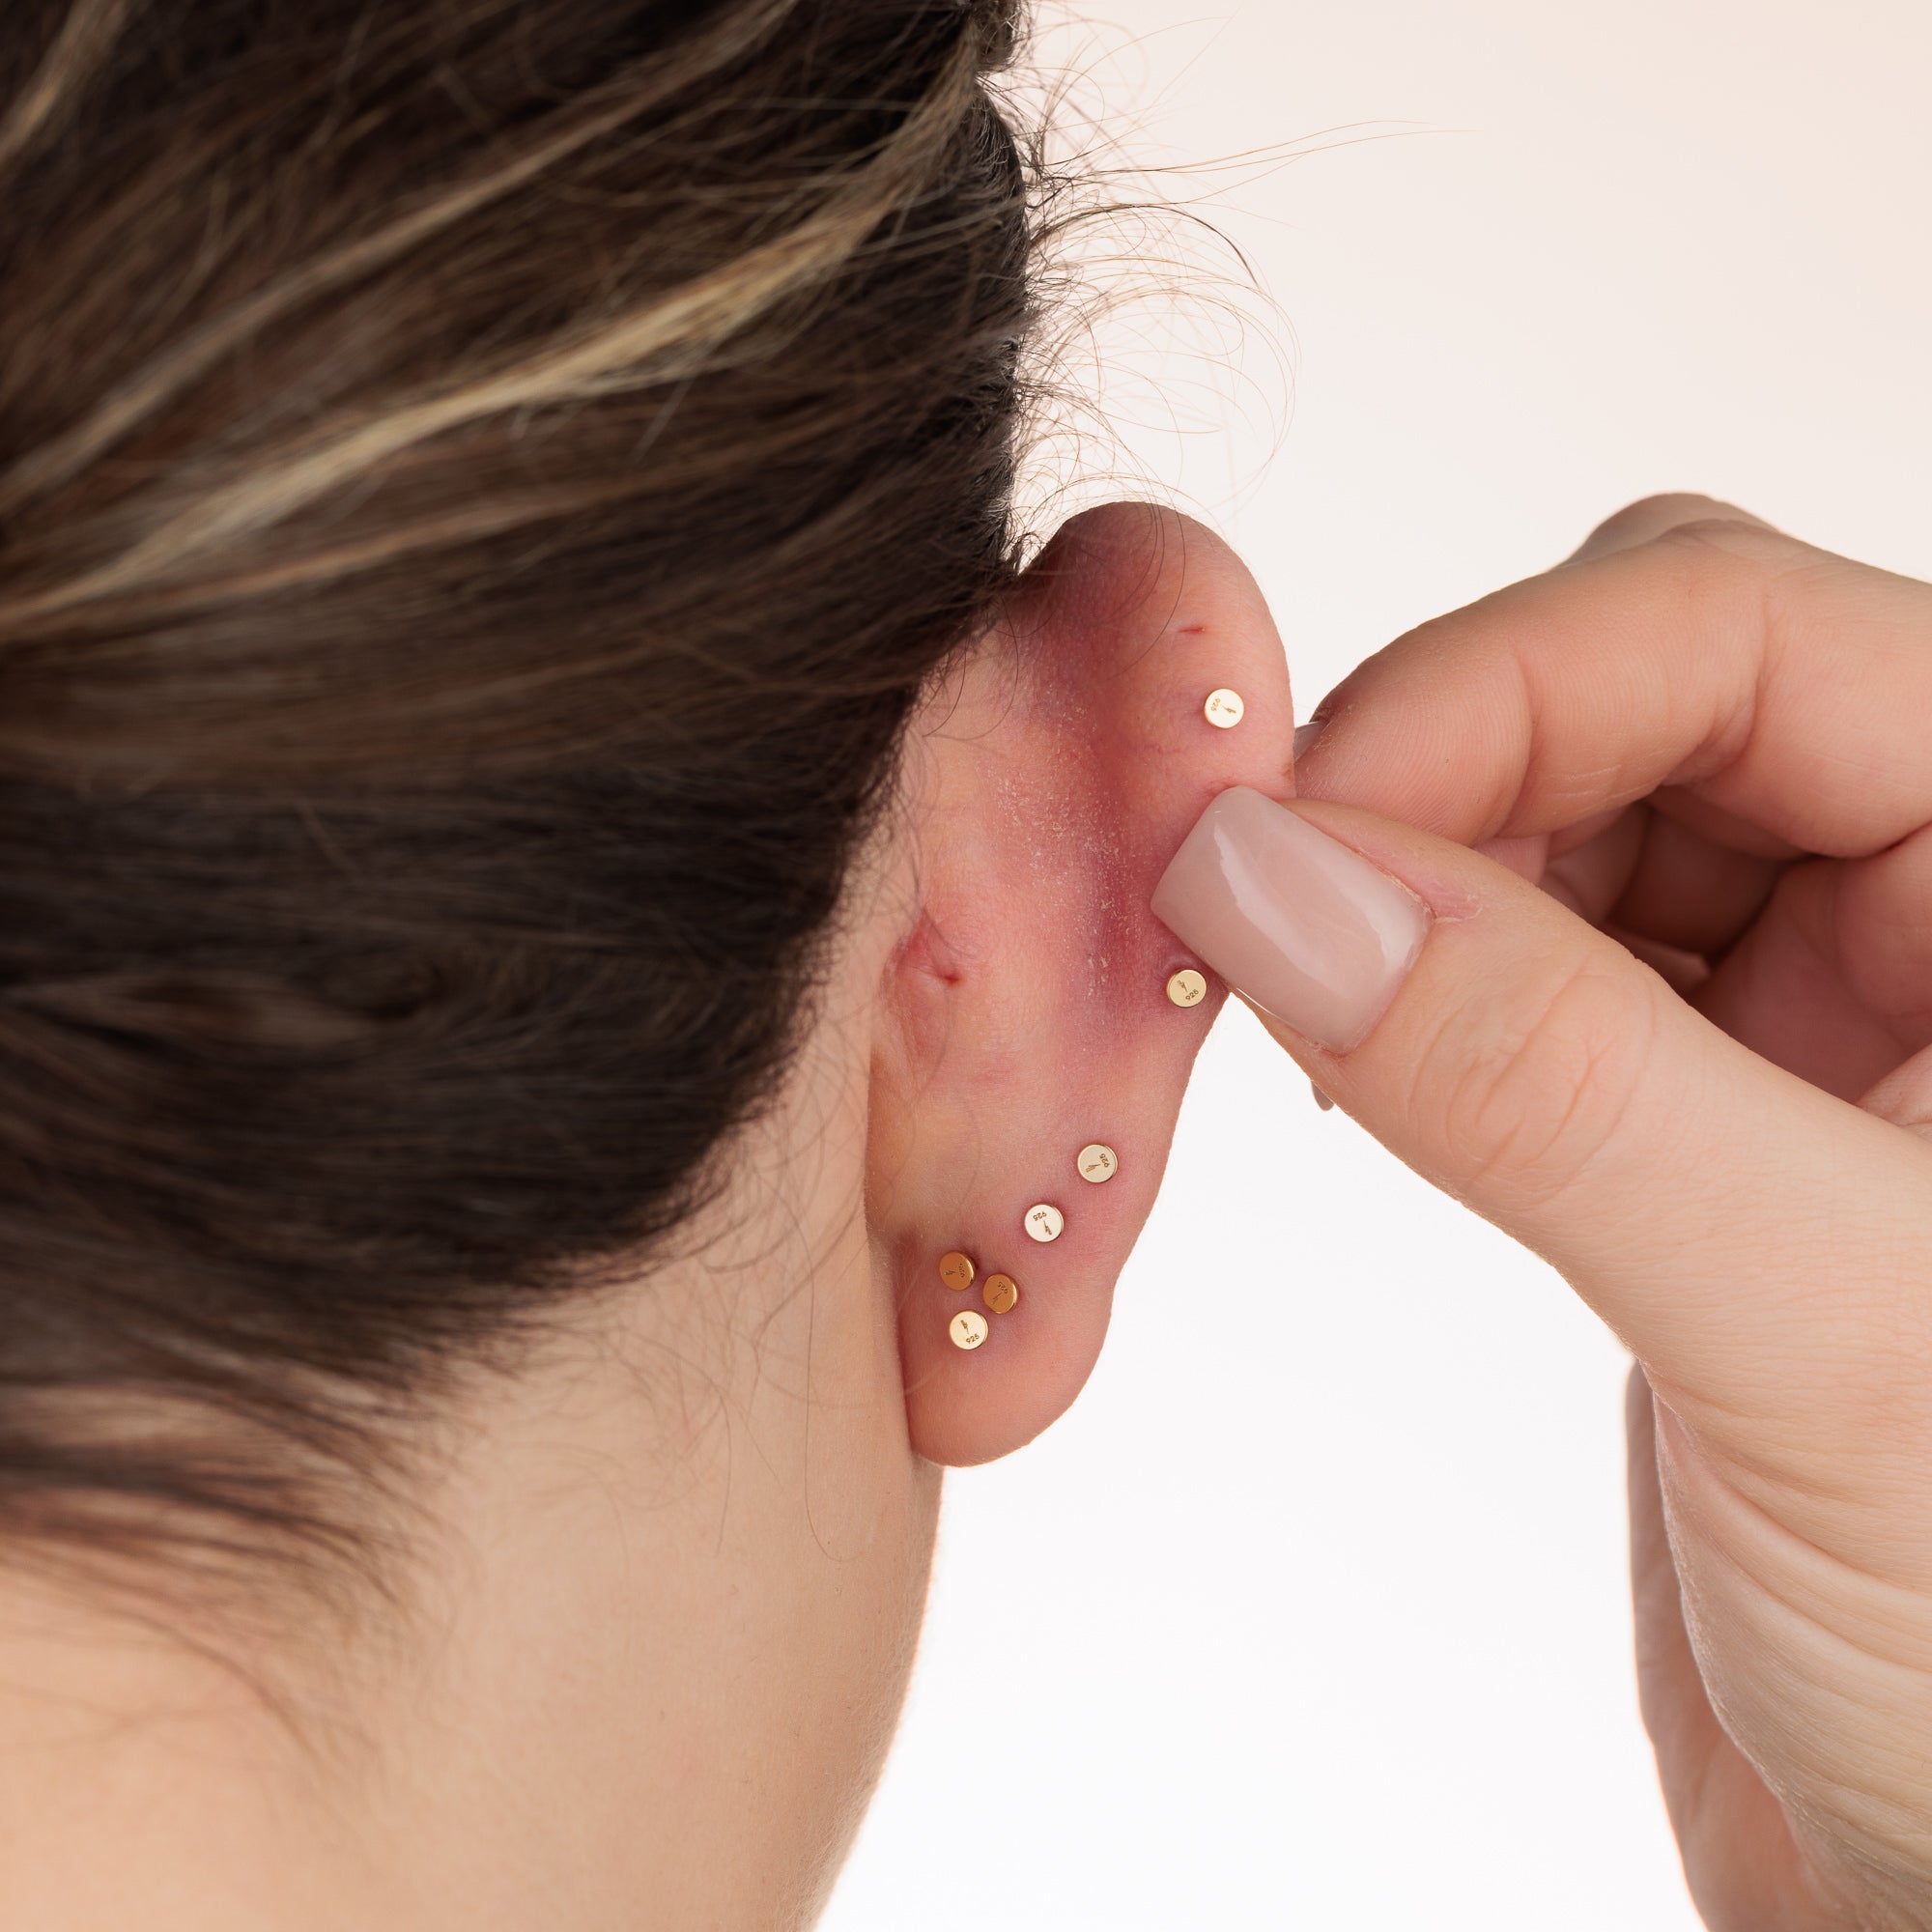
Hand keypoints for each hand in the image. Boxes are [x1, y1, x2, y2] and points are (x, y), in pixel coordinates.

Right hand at [1279, 498, 1931, 1928]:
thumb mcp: (1819, 1333)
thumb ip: (1541, 1080)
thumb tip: (1263, 873)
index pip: (1737, 629)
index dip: (1489, 689)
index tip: (1275, 832)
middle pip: (1637, 684)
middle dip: (1434, 767)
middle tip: (1260, 912)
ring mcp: (1828, 1007)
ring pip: (1564, 808)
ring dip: (1406, 874)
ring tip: (1303, 1009)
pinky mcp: (1702, 1113)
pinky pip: (1526, 956)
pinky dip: (1409, 979)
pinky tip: (1360, 1067)